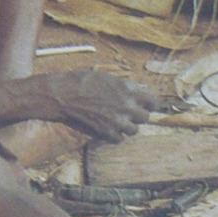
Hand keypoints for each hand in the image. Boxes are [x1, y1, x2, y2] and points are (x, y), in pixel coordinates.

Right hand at [42, 70, 156, 141]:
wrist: (64, 94)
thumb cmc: (83, 81)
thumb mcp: (109, 77)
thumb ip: (126, 87)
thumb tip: (138, 92)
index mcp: (129, 89)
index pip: (153, 101)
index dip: (150, 104)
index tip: (147, 105)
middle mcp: (127, 106)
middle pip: (145, 118)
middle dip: (138, 116)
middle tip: (129, 113)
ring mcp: (117, 121)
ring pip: (133, 130)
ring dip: (127, 126)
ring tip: (118, 121)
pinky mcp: (106, 132)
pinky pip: (119, 139)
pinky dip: (115, 135)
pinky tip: (108, 128)